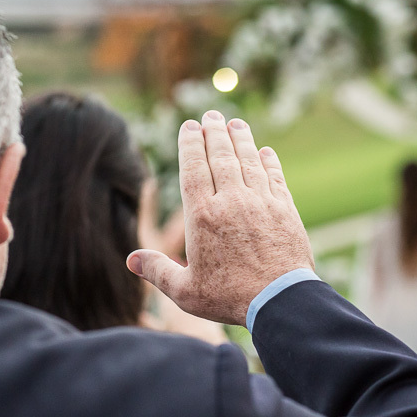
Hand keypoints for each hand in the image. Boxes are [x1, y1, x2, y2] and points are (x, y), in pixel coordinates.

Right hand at [126, 110, 313, 326]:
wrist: (280, 301)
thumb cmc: (229, 298)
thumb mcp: (185, 291)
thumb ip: (158, 271)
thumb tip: (131, 260)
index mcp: (203, 216)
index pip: (194, 169)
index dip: (191, 144)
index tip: (189, 127)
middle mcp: (232, 202)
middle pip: (221, 157)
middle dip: (214, 132)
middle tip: (211, 115)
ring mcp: (261, 203)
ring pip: (249, 161)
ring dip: (241, 139)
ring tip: (235, 124)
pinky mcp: (285, 211)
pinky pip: (275, 178)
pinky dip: (269, 162)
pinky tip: (265, 152)